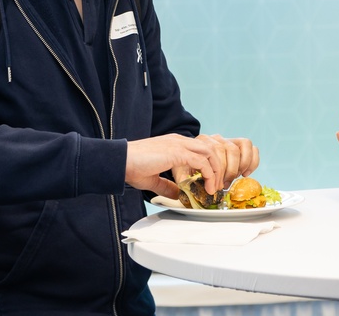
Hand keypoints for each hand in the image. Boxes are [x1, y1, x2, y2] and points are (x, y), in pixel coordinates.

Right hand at [124, 133, 257, 197]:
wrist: (120, 161)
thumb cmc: (131, 168)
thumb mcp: (153, 179)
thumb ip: (167, 186)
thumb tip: (178, 195)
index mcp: (175, 144)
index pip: (201, 150)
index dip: (210, 165)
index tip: (211, 182)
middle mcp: (180, 141)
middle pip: (211, 149)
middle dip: (218, 167)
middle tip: (218, 186)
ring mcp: (179, 145)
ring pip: (210, 154)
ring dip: (217, 172)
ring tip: (215, 188)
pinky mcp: (178, 152)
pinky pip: (202, 162)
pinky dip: (209, 175)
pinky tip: (208, 188)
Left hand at [171, 134, 259, 193]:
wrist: (191, 154)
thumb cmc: (187, 165)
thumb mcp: (181, 170)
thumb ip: (183, 176)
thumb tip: (187, 187)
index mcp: (203, 141)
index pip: (215, 152)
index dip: (217, 173)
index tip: (214, 188)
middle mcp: (217, 138)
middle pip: (230, 150)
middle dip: (229, 171)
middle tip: (223, 185)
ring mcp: (229, 139)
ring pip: (242, 146)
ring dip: (240, 165)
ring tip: (234, 178)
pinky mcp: (239, 144)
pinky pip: (251, 147)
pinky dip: (251, 161)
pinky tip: (245, 173)